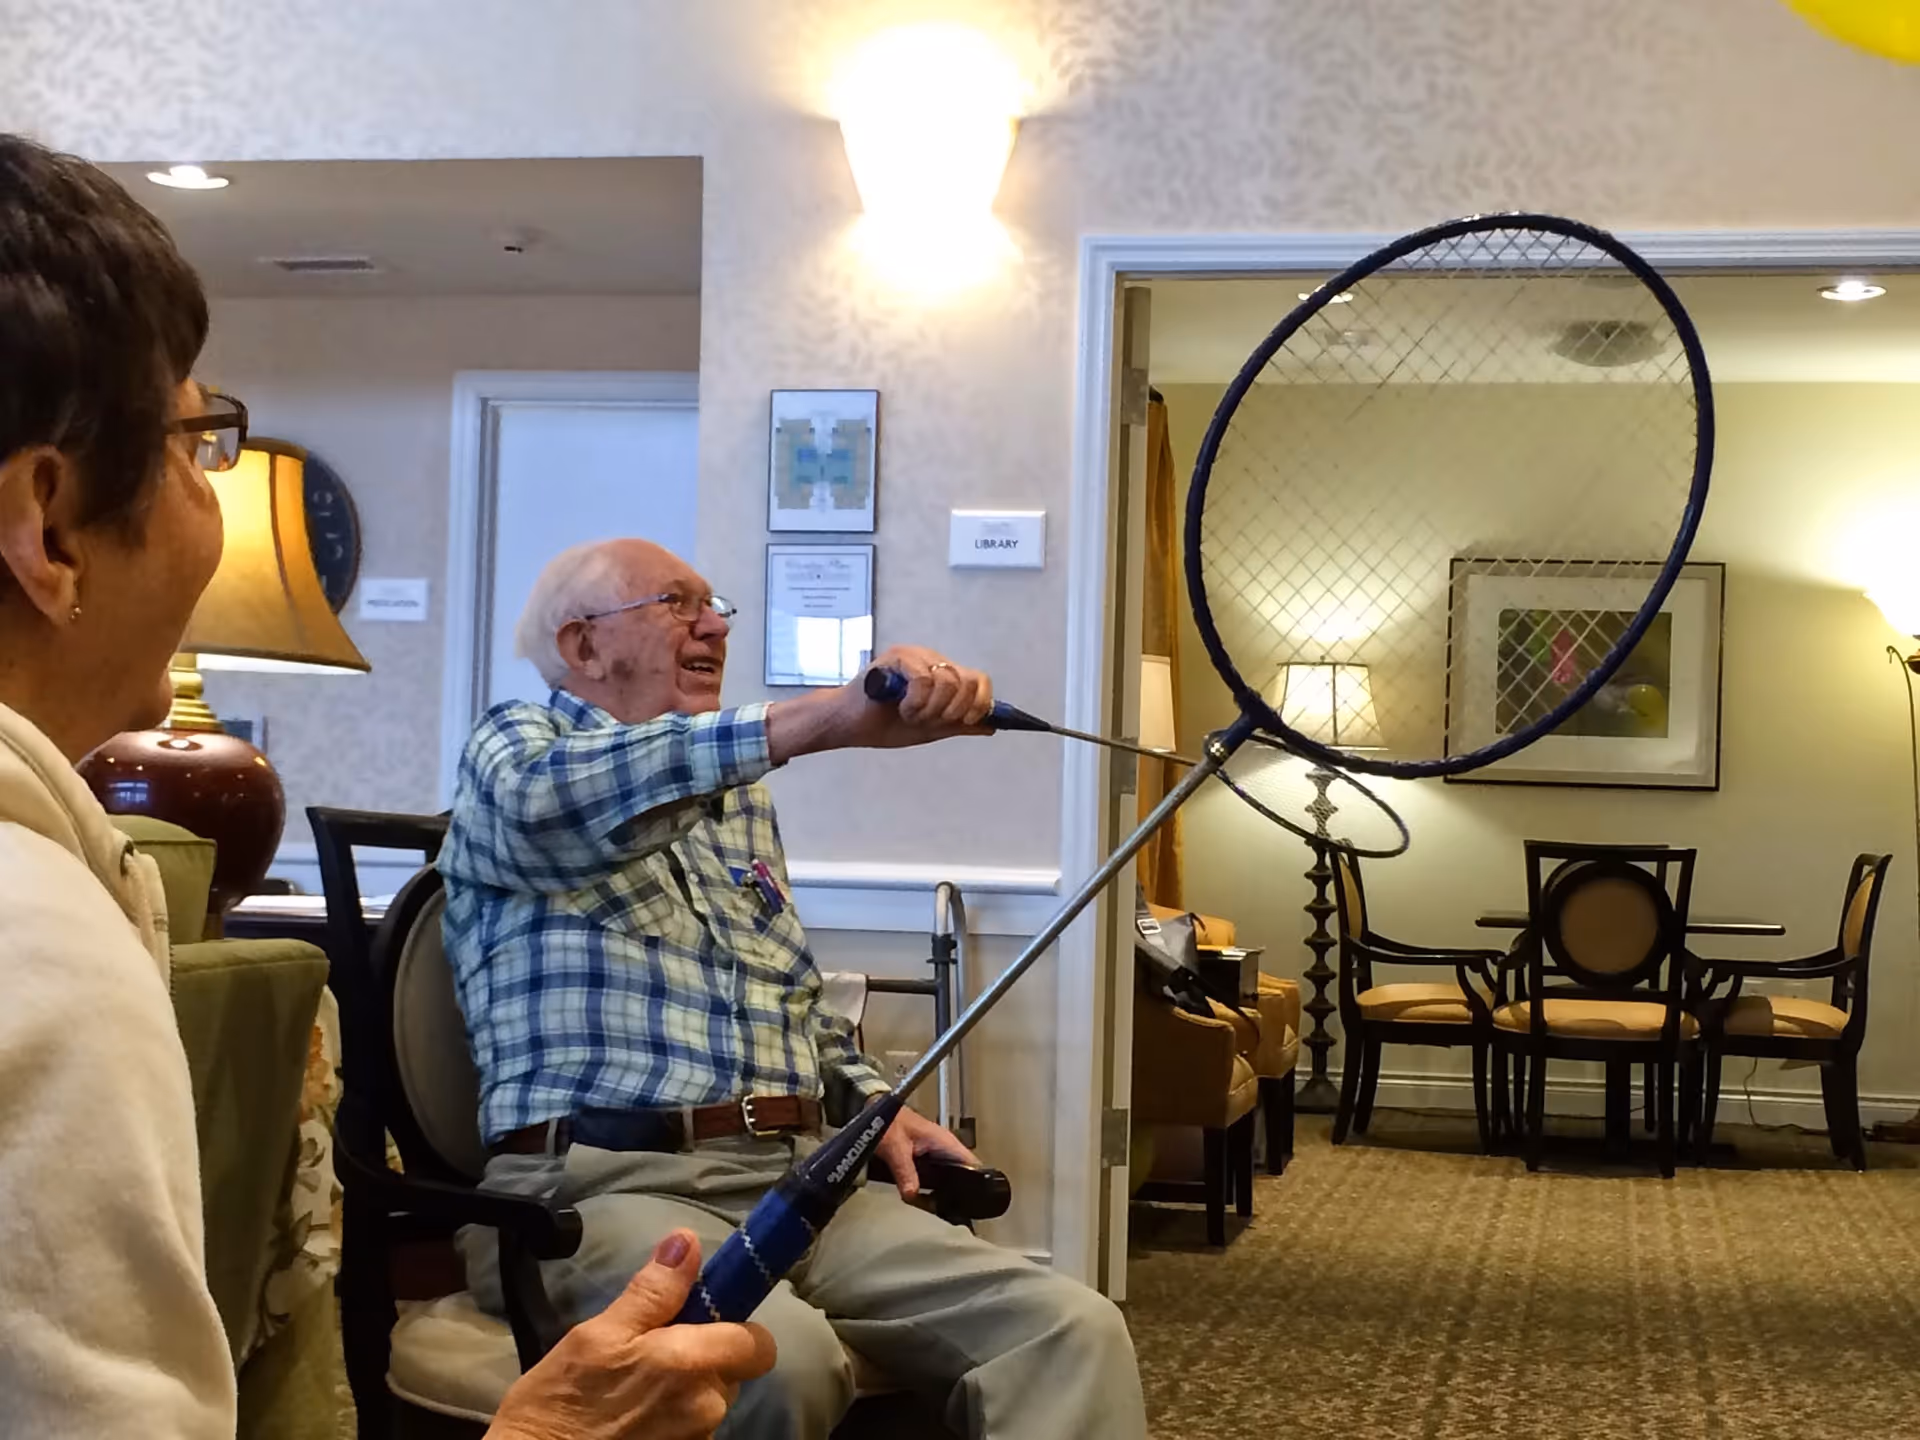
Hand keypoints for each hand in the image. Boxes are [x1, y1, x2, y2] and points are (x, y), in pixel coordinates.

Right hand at [486, 1230, 775, 1439]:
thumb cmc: (561, 1400)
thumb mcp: (597, 1334)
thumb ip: (653, 1292)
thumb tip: (687, 1242)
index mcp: (691, 1365)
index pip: (758, 1343)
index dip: (738, 1327)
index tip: (706, 1318)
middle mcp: (706, 1408)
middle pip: (733, 1371)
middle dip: (704, 1357)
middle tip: (653, 1349)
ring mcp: (695, 1439)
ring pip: (710, 1401)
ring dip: (686, 1389)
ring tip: (635, 1385)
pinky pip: (691, 1427)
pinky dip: (670, 1417)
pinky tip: (632, 1415)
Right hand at [766, 645, 992, 762]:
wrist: (850, 726)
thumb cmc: (885, 724)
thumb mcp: (931, 728)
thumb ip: (960, 725)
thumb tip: (991, 725)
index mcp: (941, 674)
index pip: (979, 679)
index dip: (980, 703)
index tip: (965, 721)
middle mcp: (931, 660)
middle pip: (967, 681)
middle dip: (953, 711)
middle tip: (928, 719)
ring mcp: (914, 656)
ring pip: (948, 681)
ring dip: (931, 709)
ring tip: (910, 715)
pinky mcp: (897, 657)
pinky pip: (924, 679)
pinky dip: (916, 702)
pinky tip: (901, 708)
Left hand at [873, 1106, 980, 1201]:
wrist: (874, 1110)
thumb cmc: (887, 1120)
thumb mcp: (896, 1148)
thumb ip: (905, 1172)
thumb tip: (913, 1194)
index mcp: (944, 1141)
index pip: (972, 1164)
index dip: (973, 1184)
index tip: (966, 1200)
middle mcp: (944, 1146)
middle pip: (961, 1175)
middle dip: (954, 1193)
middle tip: (943, 1209)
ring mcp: (935, 1151)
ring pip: (947, 1176)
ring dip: (941, 1190)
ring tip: (931, 1205)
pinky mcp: (925, 1156)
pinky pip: (935, 1175)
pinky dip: (930, 1186)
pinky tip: (921, 1196)